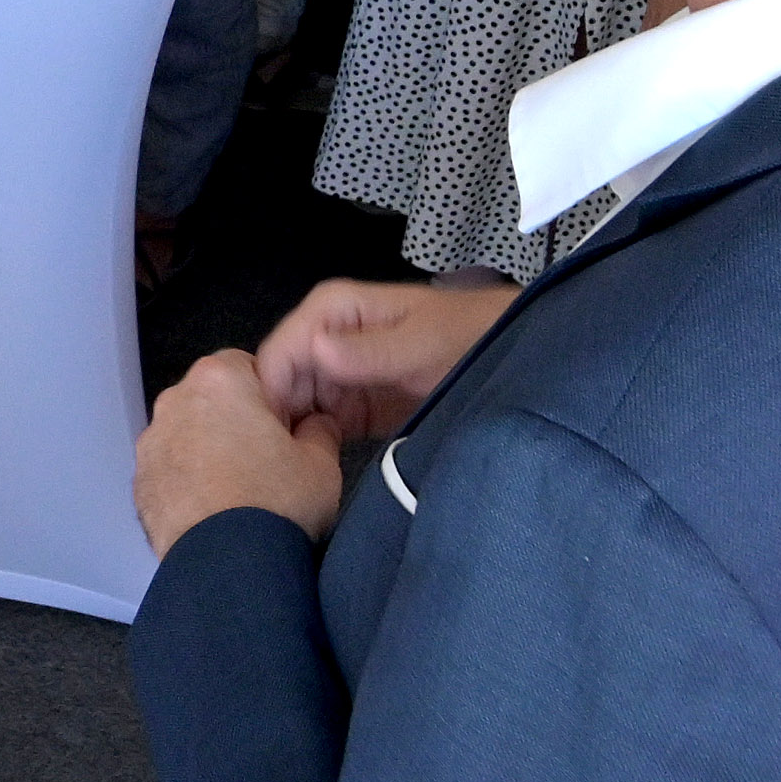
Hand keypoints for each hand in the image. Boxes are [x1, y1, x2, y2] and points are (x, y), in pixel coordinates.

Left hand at [137, 351, 345, 554]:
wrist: (227, 565)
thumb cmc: (273, 506)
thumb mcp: (321, 463)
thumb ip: (320, 430)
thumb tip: (316, 424)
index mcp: (219, 381)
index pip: (246, 365)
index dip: (270, 395)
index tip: (284, 423)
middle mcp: (175, 403)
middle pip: (212, 398)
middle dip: (236, 420)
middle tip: (267, 457)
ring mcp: (152, 443)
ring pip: (188, 433)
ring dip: (209, 449)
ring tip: (241, 488)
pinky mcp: (140, 481)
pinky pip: (170, 469)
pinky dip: (188, 480)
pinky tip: (215, 506)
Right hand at [253, 276, 514, 450]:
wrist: (510, 356)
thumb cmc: (468, 339)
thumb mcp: (424, 343)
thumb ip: (373, 350)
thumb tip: (315, 352)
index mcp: (329, 312)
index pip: (275, 357)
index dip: (269, 399)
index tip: (276, 443)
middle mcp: (323, 340)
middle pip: (278, 386)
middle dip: (279, 423)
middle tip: (290, 465)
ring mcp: (336, 375)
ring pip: (292, 410)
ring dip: (295, 438)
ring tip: (305, 469)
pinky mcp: (351, 406)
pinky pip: (318, 427)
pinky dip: (316, 447)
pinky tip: (321, 467)